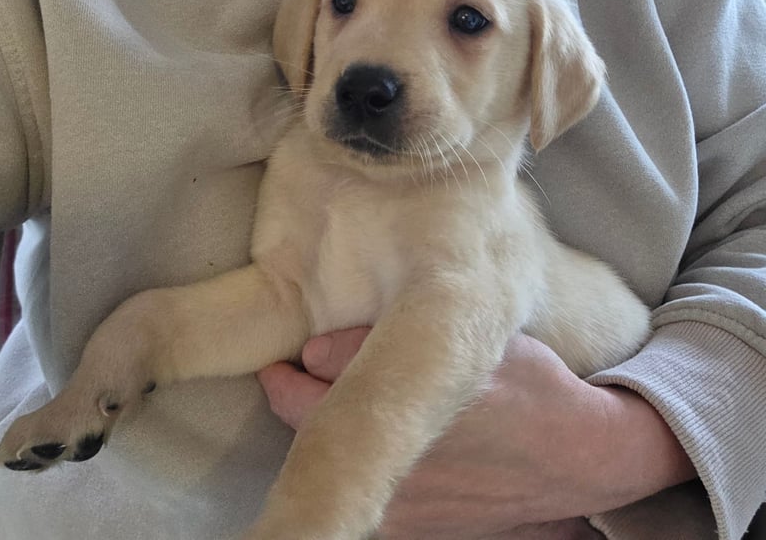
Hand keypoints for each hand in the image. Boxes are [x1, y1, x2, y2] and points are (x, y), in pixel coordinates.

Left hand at [258, 329, 695, 538]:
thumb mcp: (469, 338)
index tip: (287, 359)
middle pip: (309, 432)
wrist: (575, 455)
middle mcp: (391, 471)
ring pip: (332, 462)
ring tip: (324, 400)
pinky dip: (357, 461)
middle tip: (284, 376)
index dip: (293, 370)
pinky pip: (365, 487)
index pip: (310, 392)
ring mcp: (401, 508)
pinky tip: (373, 439)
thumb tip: (315, 352)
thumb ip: (385, 339)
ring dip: (324, 430)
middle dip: (295, 398)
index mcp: (401, 418)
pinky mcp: (415, 527)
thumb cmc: (526, 387)